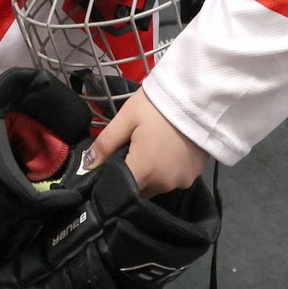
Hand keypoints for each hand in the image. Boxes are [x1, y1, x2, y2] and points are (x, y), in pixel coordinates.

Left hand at [82, 90, 208, 196]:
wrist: (200, 97)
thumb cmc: (158, 106)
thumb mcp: (126, 119)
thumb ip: (105, 144)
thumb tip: (86, 165)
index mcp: (145, 172)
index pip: (121, 191)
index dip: (112, 181)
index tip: (108, 168)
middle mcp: (165, 184)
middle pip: (140, 190)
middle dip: (132, 176)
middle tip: (129, 151)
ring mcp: (183, 181)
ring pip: (157, 186)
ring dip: (149, 174)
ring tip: (148, 148)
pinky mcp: (195, 175)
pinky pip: (174, 179)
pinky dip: (166, 170)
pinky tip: (165, 150)